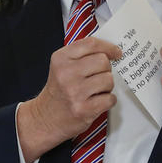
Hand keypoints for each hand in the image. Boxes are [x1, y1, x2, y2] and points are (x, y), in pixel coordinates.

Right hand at [17, 37, 120, 162]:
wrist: (45, 118)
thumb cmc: (59, 91)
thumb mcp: (62, 66)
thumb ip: (82, 55)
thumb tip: (111, 50)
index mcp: (61, 59)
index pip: (91, 44)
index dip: (108, 47)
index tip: (116, 52)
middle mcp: (66, 74)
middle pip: (103, 61)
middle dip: (106, 69)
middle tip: (99, 76)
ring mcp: (75, 92)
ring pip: (109, 79)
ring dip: (107, 86)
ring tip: (96, 90)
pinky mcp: (84, 109)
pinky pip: (110, 98)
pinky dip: (108, 100)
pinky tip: (97, 101)